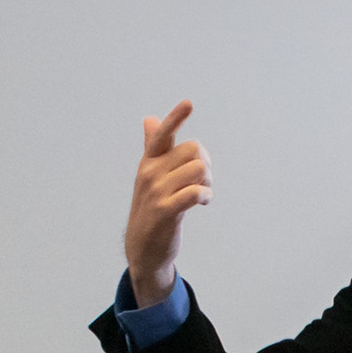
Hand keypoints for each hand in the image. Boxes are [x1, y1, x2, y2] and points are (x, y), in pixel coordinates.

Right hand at [125, 102, 211, 306]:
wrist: (143, 248)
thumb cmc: (151, 209)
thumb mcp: (149, 177)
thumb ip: (152, 147)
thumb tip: (150, 119)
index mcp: (148, 162)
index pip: (161, 135)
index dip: (175, 118)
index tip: (189, 103)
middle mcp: (150, 173)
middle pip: (193, 150)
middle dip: (206, 163)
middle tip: (203, 180)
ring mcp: (157, 192)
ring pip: (198, 169)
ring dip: (208, 181)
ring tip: (203, 193)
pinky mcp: (166, 210)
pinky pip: (195, 191)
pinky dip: (206, 196)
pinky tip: (203, 203)